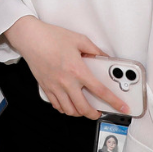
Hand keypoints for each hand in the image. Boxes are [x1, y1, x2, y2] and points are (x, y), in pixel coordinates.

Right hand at [4, 16, 127, 119]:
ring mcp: (55, 87)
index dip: (113, 101)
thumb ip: (94, 50)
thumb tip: (104, 57)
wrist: (31, 38)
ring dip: (79, 113)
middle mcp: (66, 82)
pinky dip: (65, 109)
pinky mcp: (46, 88)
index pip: (99, 90)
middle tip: (99, 112)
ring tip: (85, 108)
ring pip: (69, 110)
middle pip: (83, 108)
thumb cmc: (51, 37)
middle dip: (94, 114)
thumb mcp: (79, 39)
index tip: (122, 107)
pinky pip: (57, 105)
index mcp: (77, 70)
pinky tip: (69, 104)